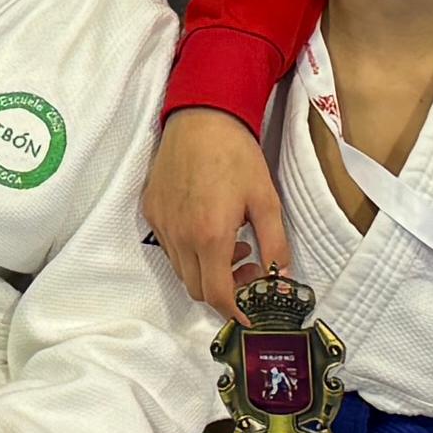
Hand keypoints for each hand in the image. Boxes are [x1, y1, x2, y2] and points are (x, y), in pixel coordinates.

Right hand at [145, 103, 293, 316]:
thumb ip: (275, 242)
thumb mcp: (266, 199)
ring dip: (206, 270)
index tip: (248, 315)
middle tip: (248, 266)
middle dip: (224, 290)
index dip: (234, 311)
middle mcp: (181, 236)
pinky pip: (169, 246)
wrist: (201, 117)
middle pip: (196, 289)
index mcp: (210, 236)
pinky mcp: (151, 211)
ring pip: (181, 269)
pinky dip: (189, 250)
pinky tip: (208, 225)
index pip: (217, 294)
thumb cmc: (236, 155)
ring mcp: (162, 224)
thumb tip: (281, 276)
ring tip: (231, 241)